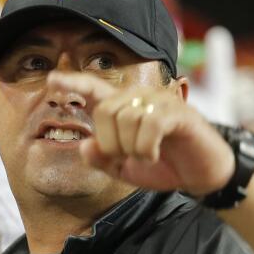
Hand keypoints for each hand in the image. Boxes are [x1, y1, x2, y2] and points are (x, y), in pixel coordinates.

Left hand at [48, 71, 234, 195]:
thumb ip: (102, 159)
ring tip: (146, 156)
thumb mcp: (125, 169)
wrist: (203, 174)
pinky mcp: (177, 112)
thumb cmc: (164, 165)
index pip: (93, 89)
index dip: (72, 83)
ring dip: (132, 149)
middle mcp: (138, 97)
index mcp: (122, 108)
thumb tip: (85, 145)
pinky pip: (148, 125)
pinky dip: (146, 148)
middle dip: (111, 143)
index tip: (51, 79)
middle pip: (105, 111)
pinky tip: (154, 155)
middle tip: (127, 158)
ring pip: (126, 119)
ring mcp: (158, 101)